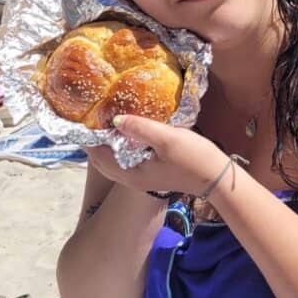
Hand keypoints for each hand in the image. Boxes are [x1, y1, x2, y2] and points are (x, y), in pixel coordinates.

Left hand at [84, 116, 222, 197]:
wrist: (216, 177)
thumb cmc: (192, 158)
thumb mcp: (166, 138)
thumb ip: (140, 128)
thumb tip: (115, 119)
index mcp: (131, 173)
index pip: (98, 156)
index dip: (88, 139)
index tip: (81, 119)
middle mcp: (132, 178)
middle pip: (103, 161)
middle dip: (95, 142)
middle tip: (91, 119)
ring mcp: (142, 177)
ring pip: (114, 161)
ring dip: (108, 145)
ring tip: (106, 122)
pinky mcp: (152, 173)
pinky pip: (127, 159)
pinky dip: (121, 147)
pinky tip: (129, 132)